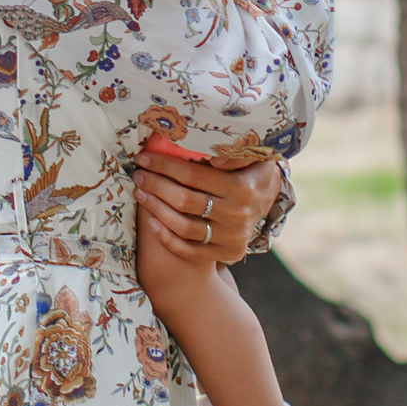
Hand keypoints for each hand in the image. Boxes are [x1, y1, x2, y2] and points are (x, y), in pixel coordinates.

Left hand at [134, 134, 283, 261]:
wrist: (268, 198)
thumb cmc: (252, 169)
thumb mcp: (253, 154)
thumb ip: (234, 152)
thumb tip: (213, 159)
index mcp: (242, 187)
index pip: (194, 175)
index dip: (165, 166)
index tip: (144, 158)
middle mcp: (238, 215)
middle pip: (185, 201)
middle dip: (156, 185)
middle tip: (138, 175)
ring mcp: (232, 237)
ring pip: (184, 227)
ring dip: (156, 210)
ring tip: (140, 194)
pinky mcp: (227, 253)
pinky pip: (190, 251)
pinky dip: (168, 239)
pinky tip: (152, 223)